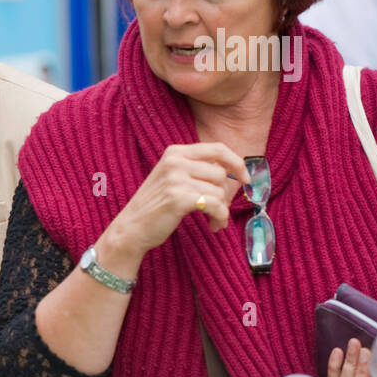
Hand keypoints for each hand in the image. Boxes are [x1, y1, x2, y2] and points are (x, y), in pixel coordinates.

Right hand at [106, 143, 250, 260]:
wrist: (131, 227)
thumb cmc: (156, 206)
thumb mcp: (172, 177)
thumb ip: (197, 169)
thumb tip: (235, 172)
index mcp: (175, 152)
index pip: (217, 148)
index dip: (236, 163)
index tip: (245, 178)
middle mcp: (175, 161)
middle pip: (220, 174)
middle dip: (225, 195)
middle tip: (217, 209)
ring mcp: (176, 179)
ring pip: (219, 192)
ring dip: (221, 210)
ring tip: (213, 220)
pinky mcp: (179, 198)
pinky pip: (216, 206)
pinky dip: (219, 218)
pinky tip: (213, 225)